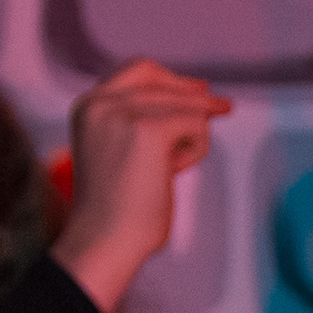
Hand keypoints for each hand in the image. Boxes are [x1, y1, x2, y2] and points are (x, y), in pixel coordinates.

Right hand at [47, 58, 227, 311]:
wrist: (106, 241)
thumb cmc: (119, 210)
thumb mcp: (121, 151)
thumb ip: (142, 123)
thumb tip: (194, 98)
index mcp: (89, 105)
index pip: (137, 71)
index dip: (172, 79)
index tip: (200, 89)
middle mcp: (100, 100)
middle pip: (161, 77)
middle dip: (193, 95)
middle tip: (224, 108)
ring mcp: (122, 111)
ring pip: (186, 105)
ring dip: (191, 139)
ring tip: (171, 171)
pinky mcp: (148, 129)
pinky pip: (196, 125)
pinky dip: (195, 150)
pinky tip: (174, 172)